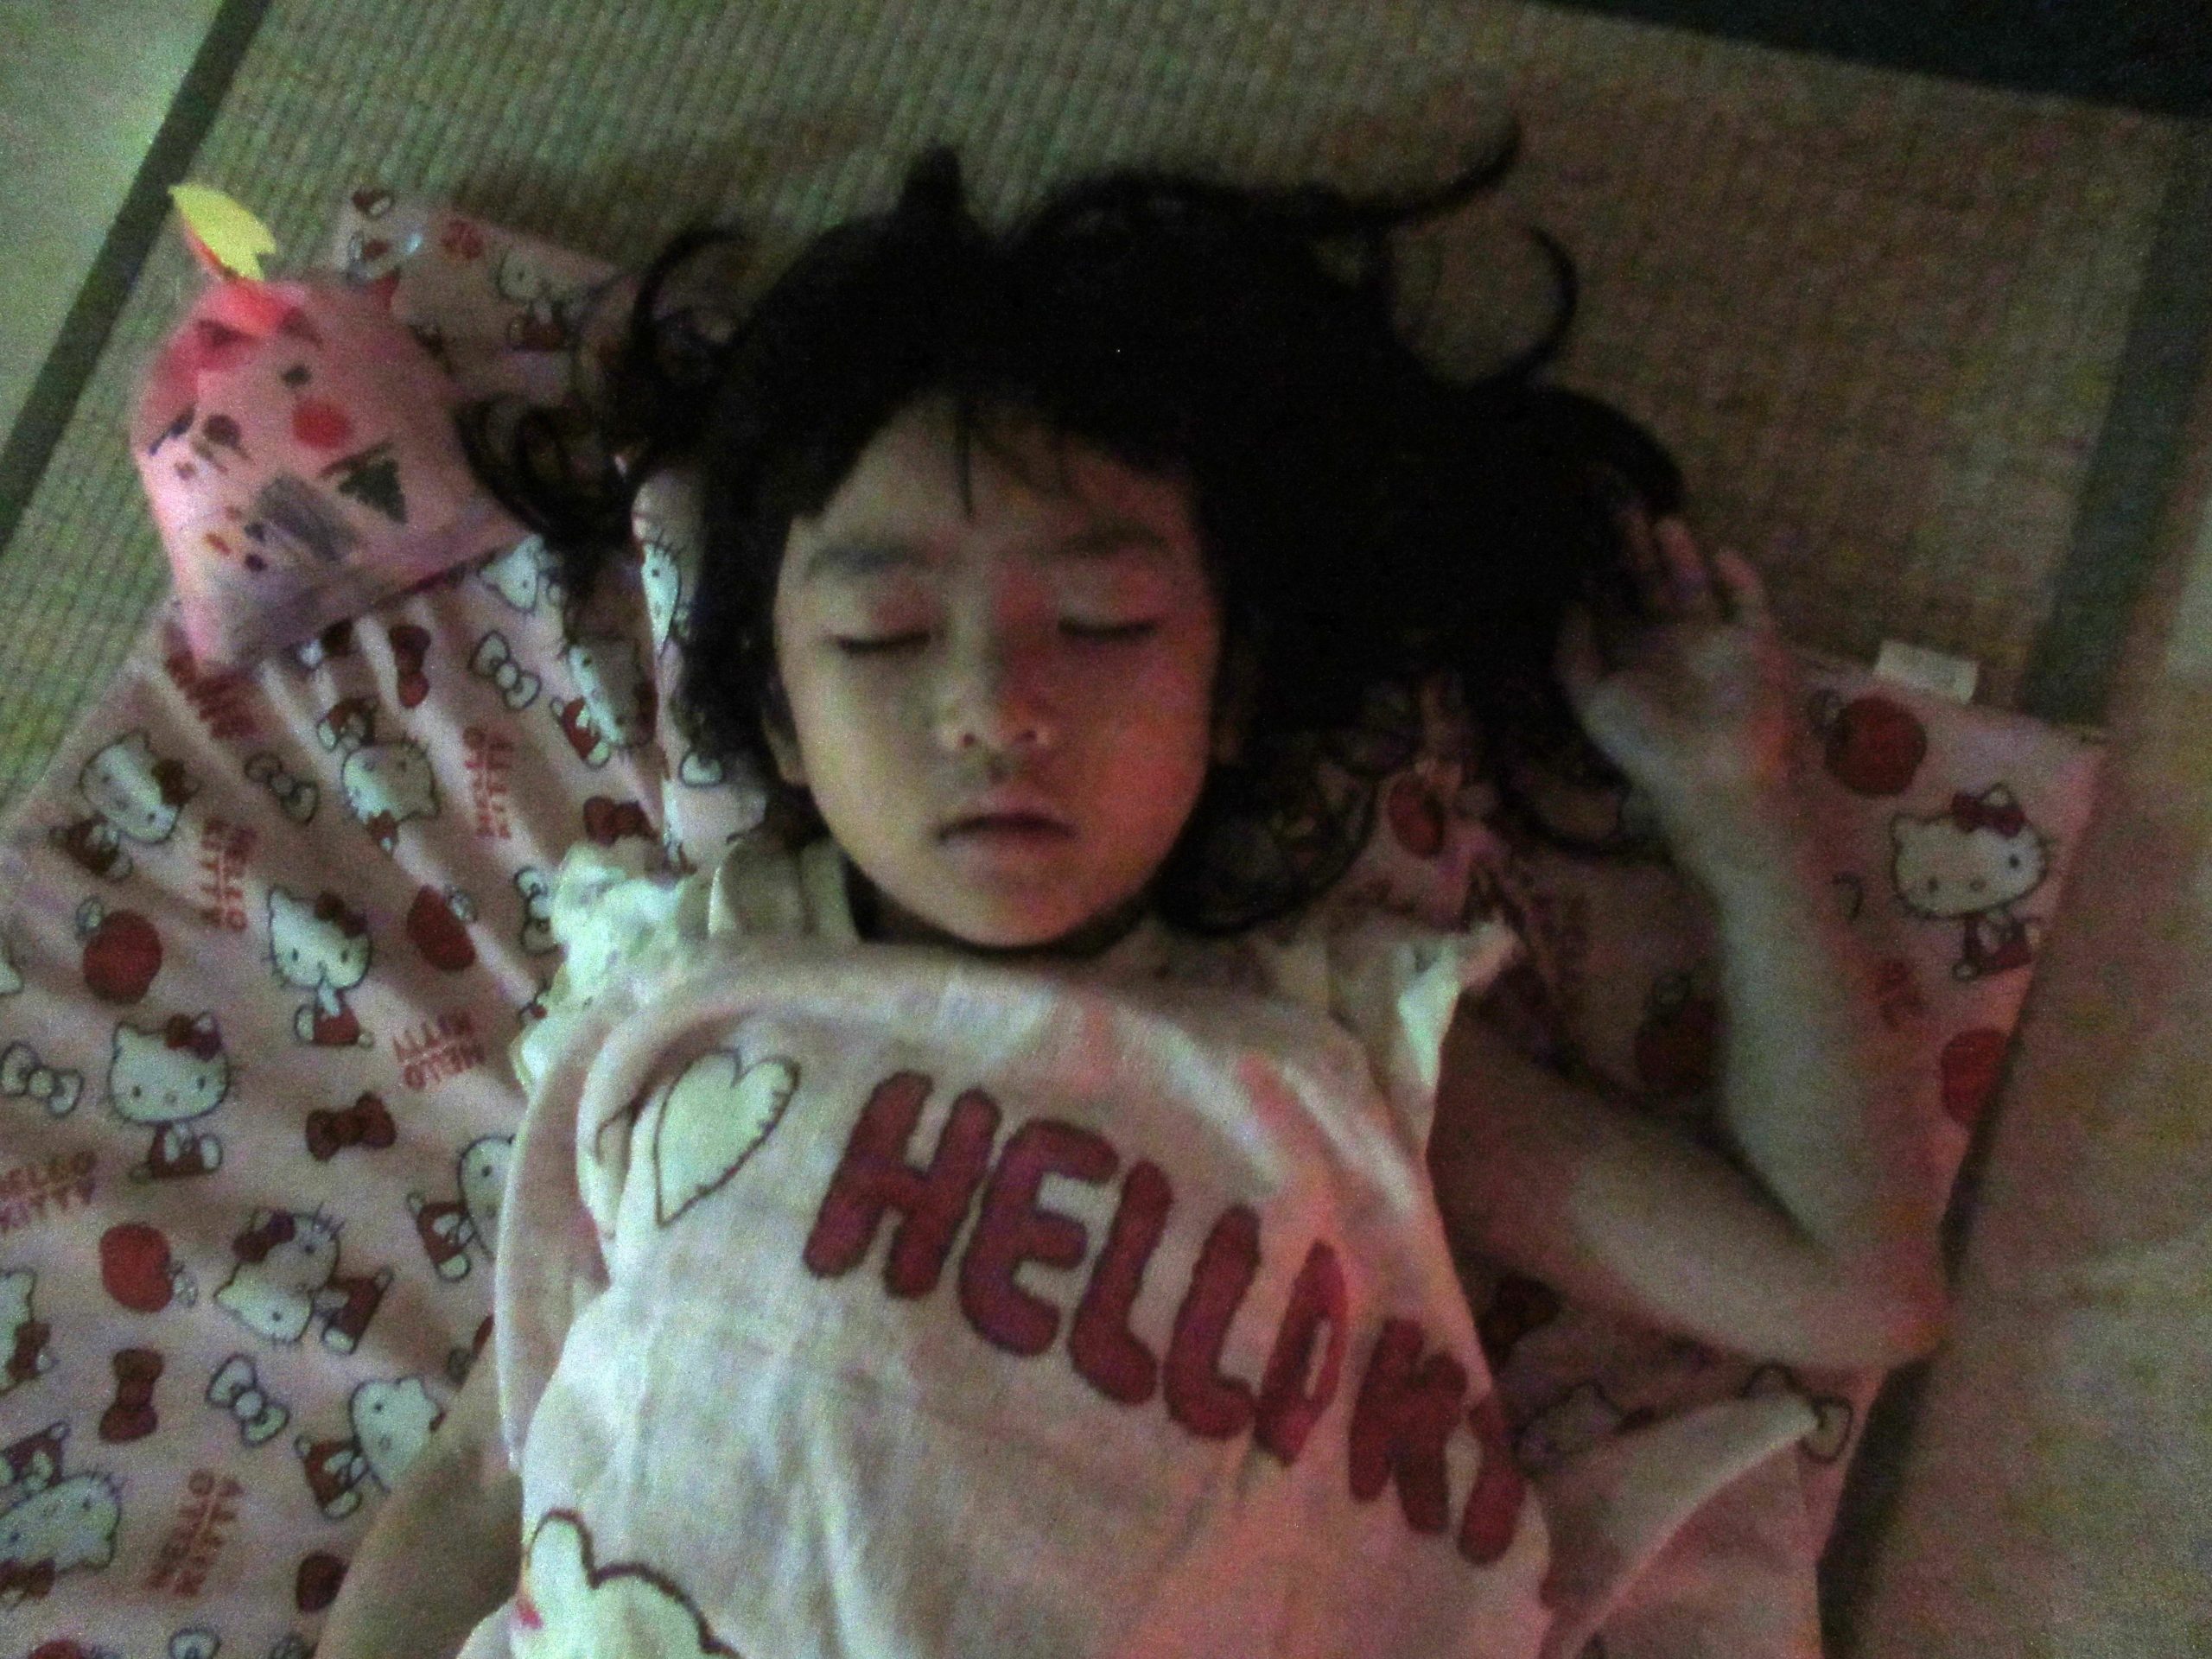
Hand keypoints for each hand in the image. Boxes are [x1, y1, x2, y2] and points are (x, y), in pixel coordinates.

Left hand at [1553, 511, 1804, 862]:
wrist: (1721, 773)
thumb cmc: (1648, 742)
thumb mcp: (1592, 699)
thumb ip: (1574, 650)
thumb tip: (1569, 600)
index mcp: (1626, 660)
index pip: (1605, 604)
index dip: (1592, 570)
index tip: (1574, 530)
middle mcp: (1666, 646)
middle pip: (1644, 584)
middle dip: (1630, 548)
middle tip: (1614, 504)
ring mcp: (1713, 643)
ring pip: (1692, 585)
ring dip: (1678, 554)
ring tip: (1659, 518)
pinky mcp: (1756, 642)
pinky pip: (1750, 601)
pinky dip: (1740, 577)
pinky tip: (1721, 551)